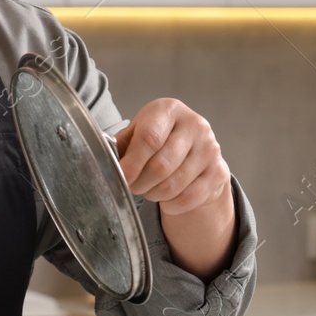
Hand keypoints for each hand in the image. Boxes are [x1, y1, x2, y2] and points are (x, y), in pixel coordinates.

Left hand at [116, 98, 236, 280]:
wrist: (196, 151)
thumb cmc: (158, 140)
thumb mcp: (137, 133)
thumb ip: (119, 146)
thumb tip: (96, 164)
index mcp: (169, 110)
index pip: (149, 139)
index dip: (131, 164)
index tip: (120, 178)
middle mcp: (195, 125)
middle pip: (161, 167)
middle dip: (139, 184)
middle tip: (132, 186)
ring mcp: (211, 149)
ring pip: (173, 186)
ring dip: (153, 195)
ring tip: (148, 189)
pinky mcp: (219, 172)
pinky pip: (188, 199)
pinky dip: (171, 204)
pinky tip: (166, 197)